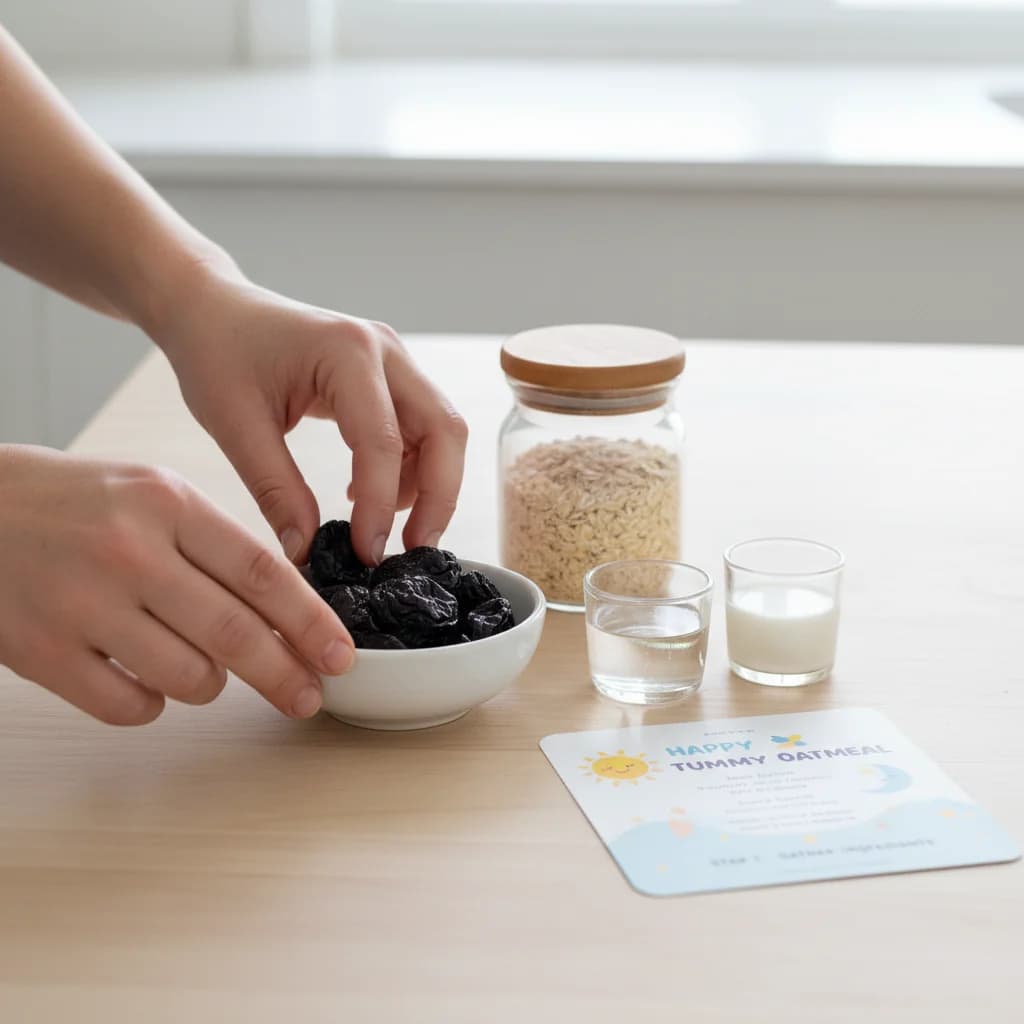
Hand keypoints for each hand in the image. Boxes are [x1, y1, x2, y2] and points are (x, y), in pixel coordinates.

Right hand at [0, 446, 354, 724]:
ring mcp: (82, 603)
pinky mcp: (42, 652)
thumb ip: (216, 545)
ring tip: (201, 667)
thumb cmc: (76, 503)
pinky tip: (145, 680)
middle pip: (234, 632)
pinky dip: (151, 704)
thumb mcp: (153, 494)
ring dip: (210, 684)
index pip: (260, 572)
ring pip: (187, 677)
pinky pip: (129, 705)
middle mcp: (129, 551)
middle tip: (309, 697)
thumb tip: (287, 613)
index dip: (310, 621)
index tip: (340, 654)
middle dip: (285, 673)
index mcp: (167, 503)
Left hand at [152, 264, 467, 566]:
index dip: (380, 505)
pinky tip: (368, 496)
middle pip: (444, 430)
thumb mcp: (234, 425)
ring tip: (387, 531)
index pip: (383, 441)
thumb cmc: (217, 353)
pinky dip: (409, 470)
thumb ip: (275, 491)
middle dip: (439, 497)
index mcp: (346, 352)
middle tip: (414, 551)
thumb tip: (306, 554)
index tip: (366, 555)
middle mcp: (385, 350)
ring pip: (442, 431)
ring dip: (430, 486)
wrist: (213, 309)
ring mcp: (393, 361)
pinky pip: (421, 429)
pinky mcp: (390, 377)